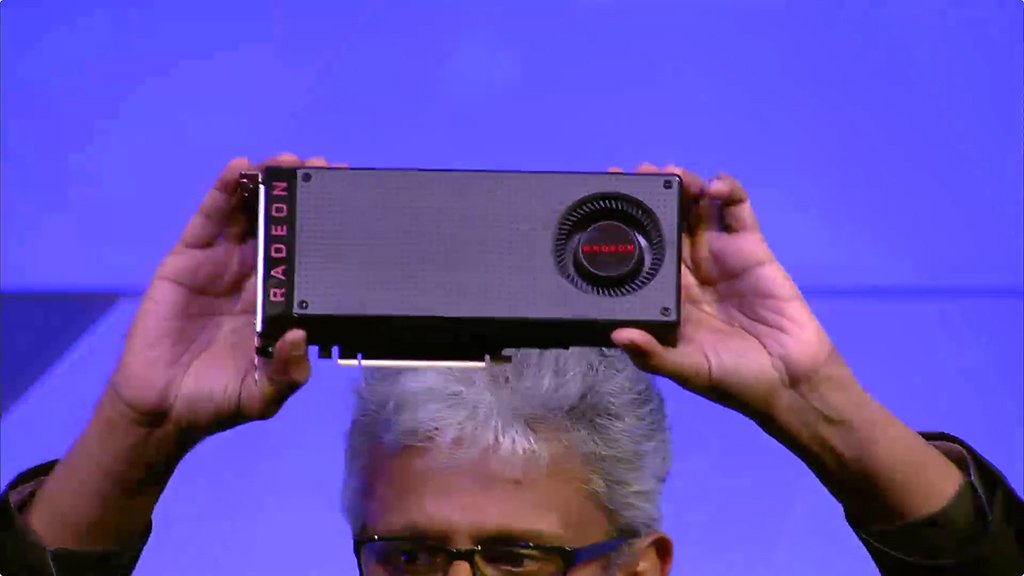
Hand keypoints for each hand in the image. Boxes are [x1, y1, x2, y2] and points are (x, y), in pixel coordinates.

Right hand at [107, 154, 323, 439]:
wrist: (160, 409)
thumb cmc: (216, 401)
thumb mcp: (264, 395)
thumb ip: (287, 373)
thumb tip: (301, 337)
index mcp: (279, 302)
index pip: (308, 258)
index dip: (325, 231)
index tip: (350, 202)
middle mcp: (254, 277)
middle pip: (282, 226)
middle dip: (300, 197)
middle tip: (323, 168)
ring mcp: (221, 264)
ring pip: (248, 214)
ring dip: (267, 184)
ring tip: (288, 161)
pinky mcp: (188, 260)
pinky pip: (208, 219)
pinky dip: (223, 191)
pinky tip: (239, 169)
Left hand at [611, 164, 842, 420]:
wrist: (790, 381)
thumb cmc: (734, 380)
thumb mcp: (687, 370)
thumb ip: (652, 355)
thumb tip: (617, 336)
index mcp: (668, 296)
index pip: (640, 253)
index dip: (625, 226)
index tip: (606, 199)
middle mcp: (689, 271)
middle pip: (666, 223)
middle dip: (653, 195)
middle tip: (639, 171)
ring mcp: (720, 256)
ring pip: (697, 210)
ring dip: (685, 187)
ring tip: (673, 173)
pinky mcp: (751, 248)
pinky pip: (737, 212)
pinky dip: (727, 191)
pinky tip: (714, 185)